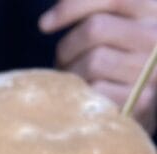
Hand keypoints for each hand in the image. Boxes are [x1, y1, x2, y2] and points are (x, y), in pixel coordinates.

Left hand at [39, 0, 156, 132]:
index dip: (72, 6)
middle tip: (63, 62)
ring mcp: (151, 70)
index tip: (44, 25)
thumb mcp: (113, 29)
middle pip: (95, 29)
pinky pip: (96, 90)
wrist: (139, 107)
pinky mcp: (141, 100)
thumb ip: (94, 12)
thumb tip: (53, 13)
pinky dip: (81, 95)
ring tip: (75, 81)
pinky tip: (84, 99)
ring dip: (72, 73)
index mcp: (152, 9)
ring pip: (93, 61)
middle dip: (68, 47)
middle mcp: (155, 36)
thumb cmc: (117, 64)